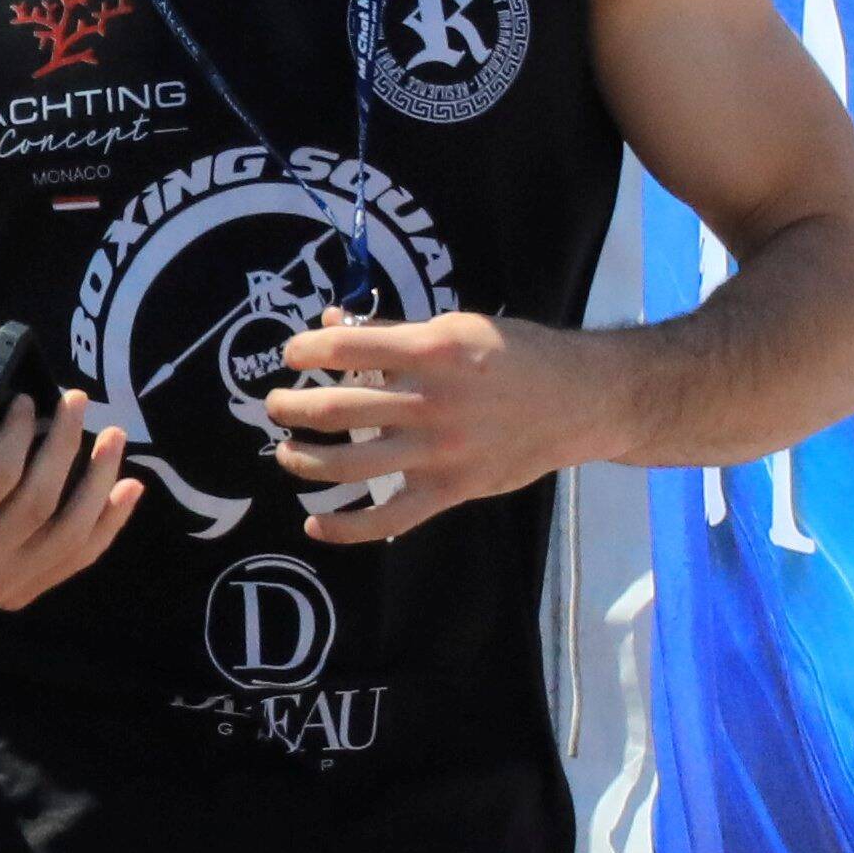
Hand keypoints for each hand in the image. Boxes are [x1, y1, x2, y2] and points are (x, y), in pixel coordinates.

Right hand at [0, 332, 139, 607]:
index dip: (19, 435)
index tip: (27, 400)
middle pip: (39, 507)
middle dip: (65, 448)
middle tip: (77, 402)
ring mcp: (0, 588)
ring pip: (68, 538)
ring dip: (99, 485)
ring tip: (114, 438)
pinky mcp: (20, 593)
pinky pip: (75, 558)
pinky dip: (107, 523)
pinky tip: (127, 488)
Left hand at [256, 307, 620, 545]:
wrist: (579, 400)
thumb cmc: (515, 355)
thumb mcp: (457, 327)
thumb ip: (392, 331)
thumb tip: (330, 324)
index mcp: (432, 351)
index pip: (347, 350)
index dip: (306, 351)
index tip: (290, 355)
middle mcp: (432, 403)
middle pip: (338, 410)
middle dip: (291, 408)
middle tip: (274, 405)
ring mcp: (441, 451)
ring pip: (352, 466)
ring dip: (305, 460)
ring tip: (287, 452)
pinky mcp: (453, 490)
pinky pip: (390, 519)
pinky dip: (347, 529)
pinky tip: (315, 525)